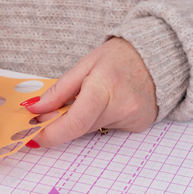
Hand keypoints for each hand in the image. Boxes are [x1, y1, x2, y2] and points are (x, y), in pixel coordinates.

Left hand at [26, 37, 157, 146]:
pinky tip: (111, 101)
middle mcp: (121, 107)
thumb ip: (59, 91)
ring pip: (92, 128)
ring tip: (94, 94)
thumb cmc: (122, 56)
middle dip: (61, 123)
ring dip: (83, 118)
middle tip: (53, 110)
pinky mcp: (139, 125)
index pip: (73, 122)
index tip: (33, 138)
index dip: (50, 134)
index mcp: (104, 88)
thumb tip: (34, 109)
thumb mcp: (85, 65)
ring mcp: (133, 118)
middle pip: (79, 127)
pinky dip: (101, 118)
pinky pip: (108, 127)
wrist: (159, 55)